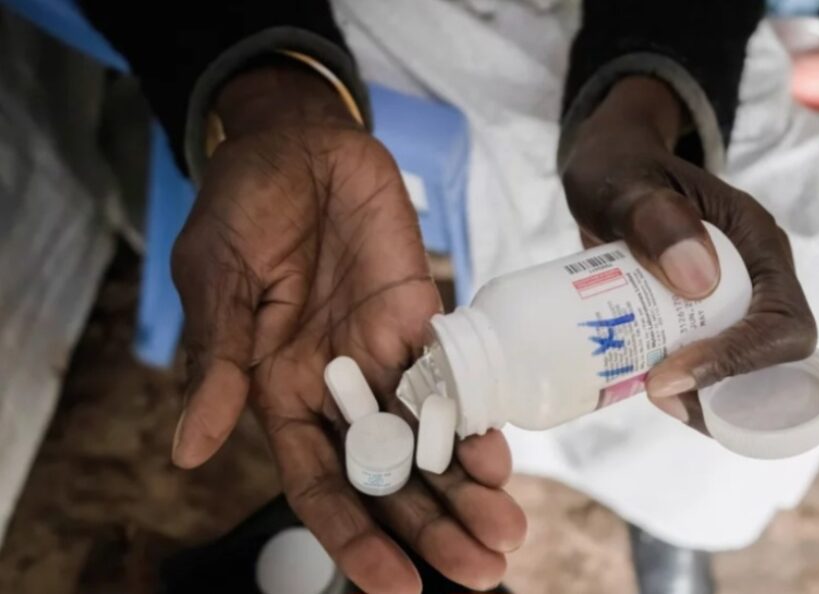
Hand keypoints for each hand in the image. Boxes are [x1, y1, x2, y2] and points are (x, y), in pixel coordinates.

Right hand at [170, 65, 524, 592]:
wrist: (299, 143)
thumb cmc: (242, 207)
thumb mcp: (219, 282)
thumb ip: (219, 364)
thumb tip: (188, 452)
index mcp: (278, 392)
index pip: (320, 485)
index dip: (355, 538)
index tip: (398, 587)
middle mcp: (339, 389)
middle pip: (390, 476)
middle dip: (432, 527)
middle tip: (483, 573)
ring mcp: (386, 357)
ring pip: (432, 438)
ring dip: (467, 488)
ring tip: (506, 531)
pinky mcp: (423, 319)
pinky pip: (457, 377)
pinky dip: (478, 416)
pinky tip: (501, 453)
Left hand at [561, 76, 816, 427]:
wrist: (608, 173)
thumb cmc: (617, 169)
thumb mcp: (623, 183)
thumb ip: (652, 215)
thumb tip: (699, 279)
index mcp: (758, 244)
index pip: (781, 321)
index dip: (738, 360)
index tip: (669, 376)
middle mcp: (758, 278)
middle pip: (775, 362)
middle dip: (726, 392)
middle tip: (657, 395)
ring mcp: (734, 303)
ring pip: (749, 375)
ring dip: (710, 402)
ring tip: (650, 395)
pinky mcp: (706, 322)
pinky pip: (717, 370)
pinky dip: (692, 392)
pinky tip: (647, 388)